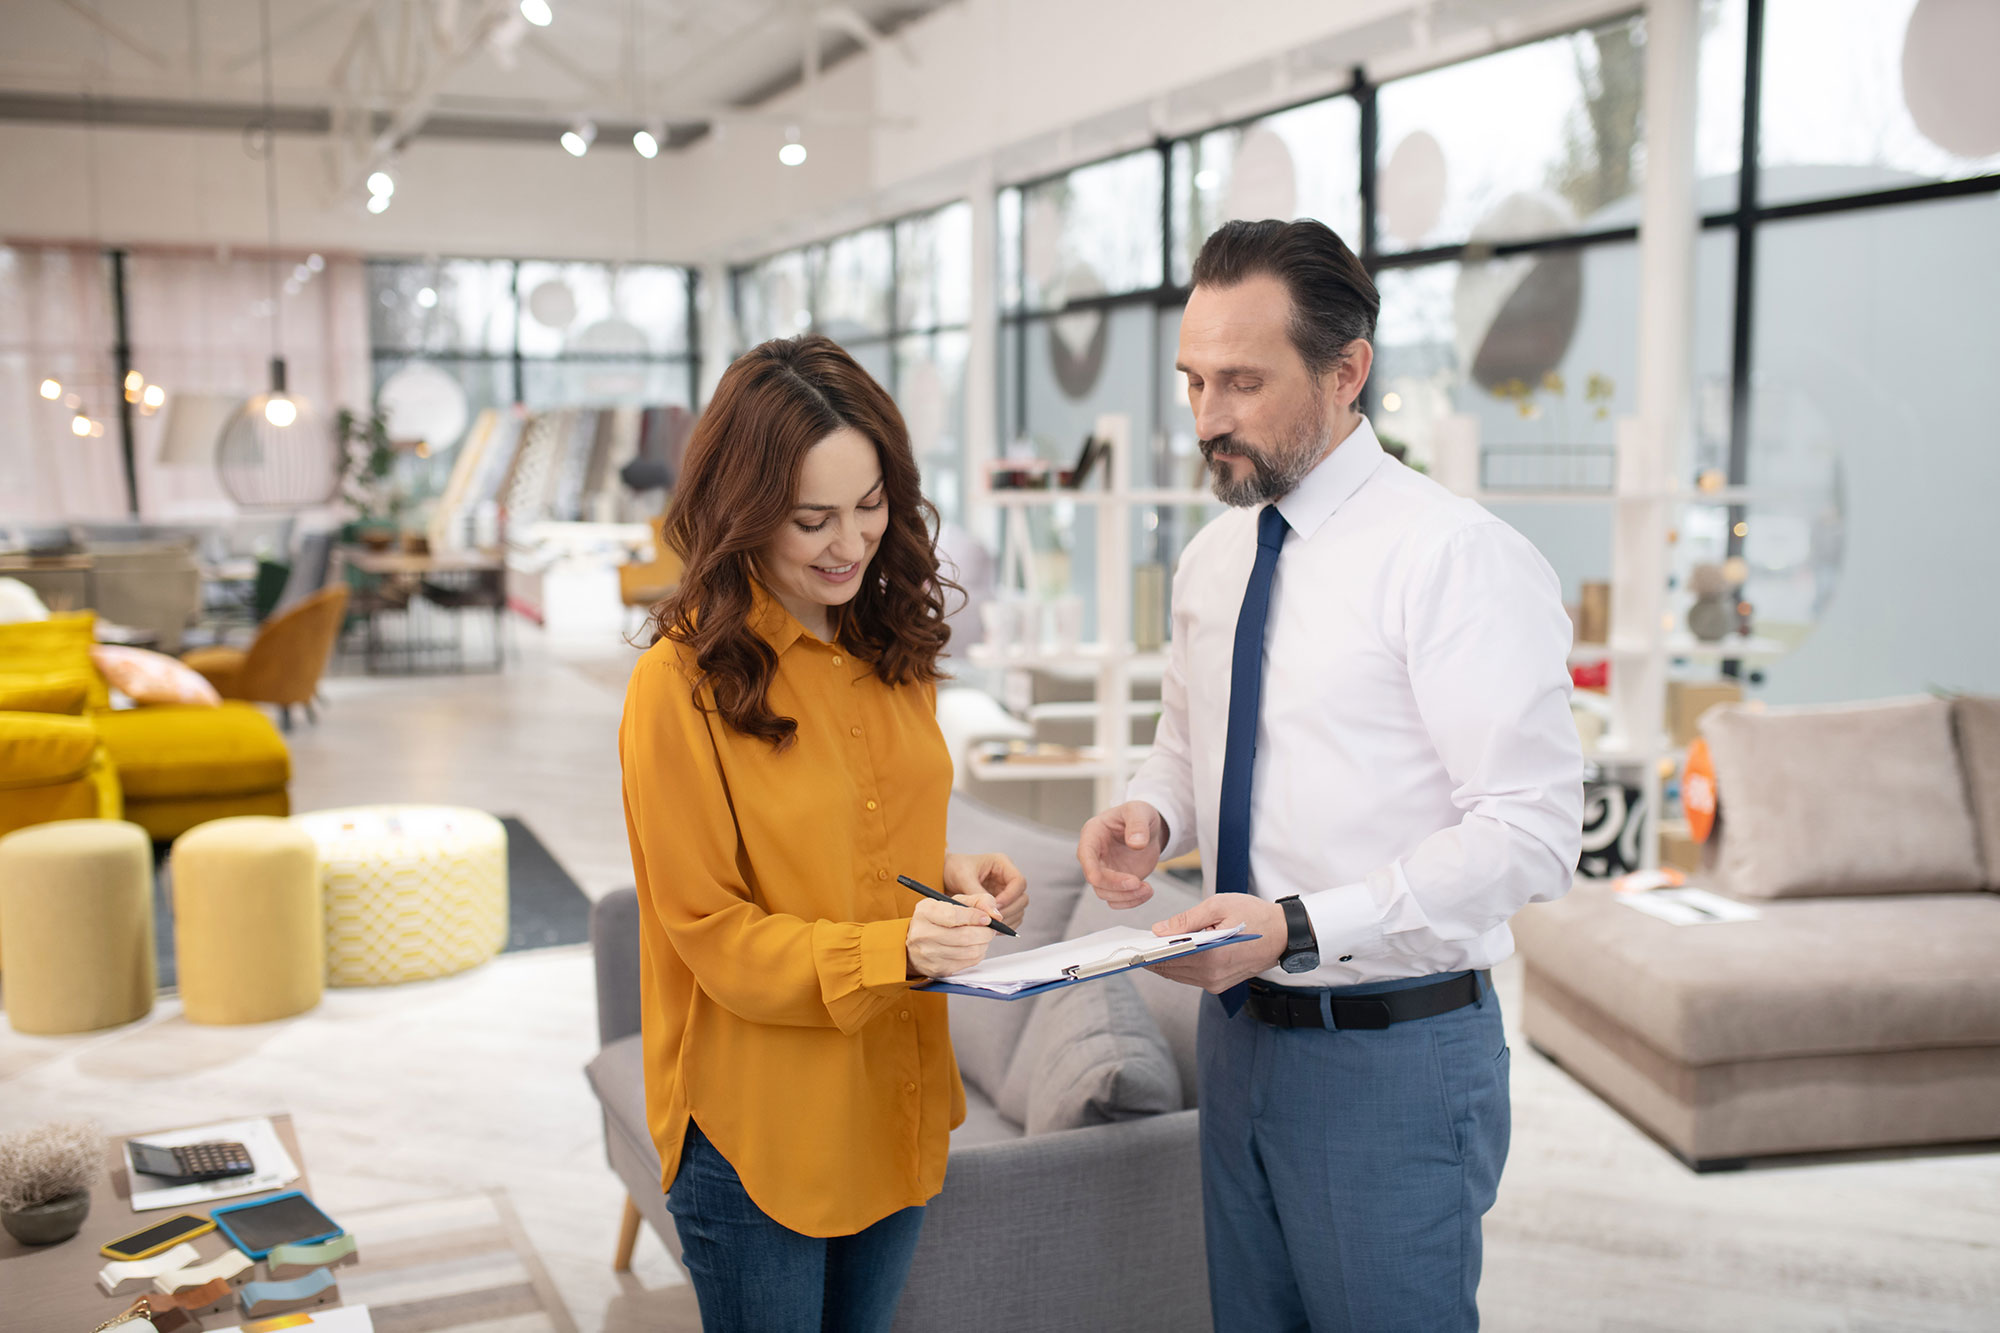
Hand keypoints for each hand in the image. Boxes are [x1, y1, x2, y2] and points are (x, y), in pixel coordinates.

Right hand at [905, 892, 1000, 978]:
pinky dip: (977, 954)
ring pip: (970, 951)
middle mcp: (922, 933)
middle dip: (985, 932)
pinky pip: (968, 963)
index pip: (953, 916)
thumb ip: (979, 901)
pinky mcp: (937, 969)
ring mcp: (928, 954)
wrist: (916, 942)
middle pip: (965, 936)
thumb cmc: (940, 918)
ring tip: (982, 937)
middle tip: (990, 929)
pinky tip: (973, 947)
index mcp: (925, 912)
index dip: (975, 917)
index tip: (987, 918)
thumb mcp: (956, 902)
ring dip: (983, 944)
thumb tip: (995, 916)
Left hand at [942, 852, 1027, 928]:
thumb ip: (979, 895)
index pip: (1019, 882)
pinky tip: (990, 930)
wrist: (942, 875)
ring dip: (1008, 921)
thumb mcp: (963, 877)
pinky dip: (1004, 926)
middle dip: (1009, 911)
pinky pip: (1010, 919)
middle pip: (1022, 899)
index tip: (995, 907)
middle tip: (992, 920)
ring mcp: (1005, 893)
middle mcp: (1007, 878)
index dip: (1010, 897)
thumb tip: (995, 914)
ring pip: (1019, 911)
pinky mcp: (1000, 906)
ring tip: (990, 927)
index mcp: (1002, 864)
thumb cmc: (952, 868)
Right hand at [1077, 801, 1166, 907]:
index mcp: (1093, 834)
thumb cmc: (1139, 815)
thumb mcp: (1139, 811)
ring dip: (1126, 896)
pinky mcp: (1117, 882)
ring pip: (1105, 893)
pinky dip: (1131, 901)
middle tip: (1138, 883)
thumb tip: (1136, 843)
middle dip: (1115, 885)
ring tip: (1148, 889)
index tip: (1100, 879)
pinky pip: (1118, 899)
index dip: (1090, 868)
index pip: (1085, 854)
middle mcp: (1095, 855)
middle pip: (1094, 878)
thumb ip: (1137, 824)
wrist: (1150, 828)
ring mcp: (1106, 871)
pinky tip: (1146, 892)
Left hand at [1145, 893, 1287, 992]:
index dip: (1148, 951)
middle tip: (1140, 941)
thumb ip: (1186, 919)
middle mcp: (1211, 977)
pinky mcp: (1220, 985)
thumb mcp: (1219, 906)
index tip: (1134, 944)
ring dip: (1166, 960)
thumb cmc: (1255, 915)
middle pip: (1169, 969)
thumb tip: (1158, 930)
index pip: (1167, 958)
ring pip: (1178, 975)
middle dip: (1154, 955)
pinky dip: (1180, 964)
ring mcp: (1216, 984)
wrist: (1285, 934)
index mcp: (1210, 957)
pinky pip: (1191, 977)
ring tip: (1156, 943)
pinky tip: (1175, 950)